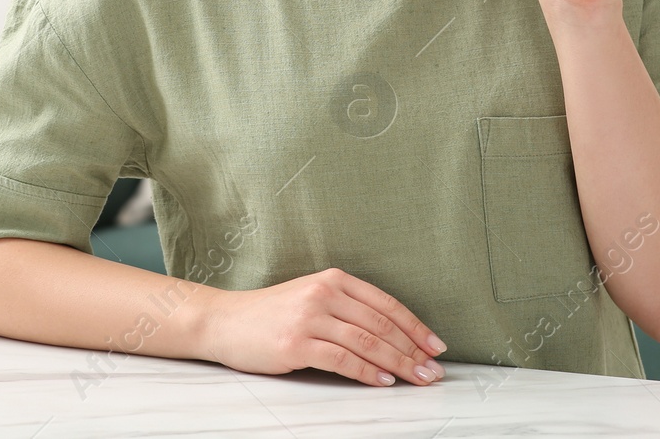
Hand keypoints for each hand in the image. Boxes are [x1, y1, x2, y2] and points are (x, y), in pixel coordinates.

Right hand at [199, 268, 445, 386]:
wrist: (225, 321)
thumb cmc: (271, 314)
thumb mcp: (311, 298)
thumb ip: (347, 309)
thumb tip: (392, 336)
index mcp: (333, 279)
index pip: (386, 304)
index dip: (415, 326)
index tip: (435, 346)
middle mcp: (323, 293)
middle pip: (381, 324)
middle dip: (413, 350)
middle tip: (434, 370)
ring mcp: (309, 317)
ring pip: (367, 342)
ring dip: (398, 364)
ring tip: (417, 379)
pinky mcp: (296, 343)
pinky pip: (342, 359)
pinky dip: (367, 372)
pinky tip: (383, 381)